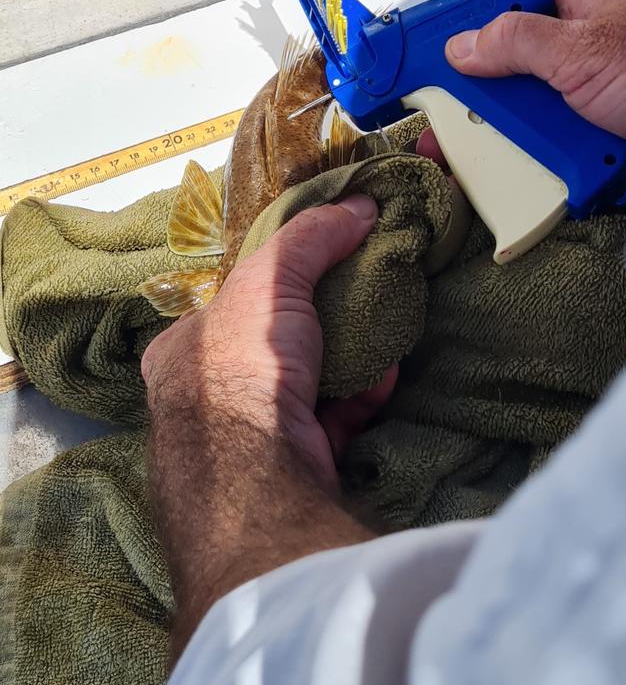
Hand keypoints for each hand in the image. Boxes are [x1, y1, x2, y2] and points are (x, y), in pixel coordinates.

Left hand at [141, 195, 396, 655]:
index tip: (321, 274)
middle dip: (322, 329)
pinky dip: (361, 400)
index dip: (278, 286)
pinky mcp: (290, 475)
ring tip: (383, 335)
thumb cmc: (241, 369)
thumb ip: (309, 239)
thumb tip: (359, 205)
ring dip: (349, 363)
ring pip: (308, 390)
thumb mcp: (269, 281)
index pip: (230, 308)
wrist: (256, 479)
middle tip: (360, 306)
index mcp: (181, 353)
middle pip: (276, 349)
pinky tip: (385, 380)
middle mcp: (205, 402)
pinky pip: (332, 425)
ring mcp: (246, 444)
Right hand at [443, 0, 625, 197]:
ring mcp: (585, 108)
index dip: (464, 46)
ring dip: (510, 147)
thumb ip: (517, 43)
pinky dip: (541, 172)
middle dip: (478, 111)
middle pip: (508, 86)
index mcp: (573, 20)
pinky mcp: (594, 150)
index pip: (503, 24)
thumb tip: (464, 45)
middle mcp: (577, 63)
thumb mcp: (583, 48)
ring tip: (475, 163)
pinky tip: (527, 178)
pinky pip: (551, 163)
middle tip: (440, 133)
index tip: (426, 69)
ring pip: (527, 130)